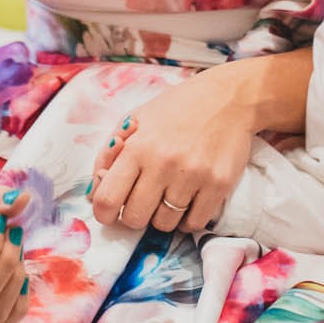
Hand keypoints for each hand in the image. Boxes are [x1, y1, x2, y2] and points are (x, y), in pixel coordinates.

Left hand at [91, 71, 255, 235]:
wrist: (228, 98)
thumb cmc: (176, 109)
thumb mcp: (135, 120)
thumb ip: (109, 155)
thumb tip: (94, 192)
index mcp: (136, 147)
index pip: (106, 200)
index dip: (104, 212)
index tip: (112, 210)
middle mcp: (162, 163)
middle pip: (135, 219)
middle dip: (135, 213)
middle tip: (145, 198)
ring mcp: (192, 176)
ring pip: (164, 224)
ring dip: (163, 215)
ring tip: (170, 193)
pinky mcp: (218, 185)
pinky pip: (194, 223)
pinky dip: (188, 218)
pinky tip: (189, 198)